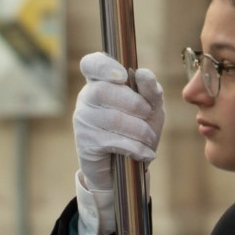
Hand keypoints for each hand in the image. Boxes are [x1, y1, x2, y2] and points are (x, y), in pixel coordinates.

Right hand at [73, 51, 165, 199]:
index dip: (104, 67)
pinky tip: (144, 153)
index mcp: (101, 81)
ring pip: (112, 118)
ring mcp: (83, 120)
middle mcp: (87, 97)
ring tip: (149, 138)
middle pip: (104, 91)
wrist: (127, 170)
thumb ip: (150, 90)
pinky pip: (111, 141)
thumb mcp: (151, 109)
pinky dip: (134, 147)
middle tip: (148, 113)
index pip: (91, 64)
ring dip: (138, 130)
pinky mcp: (85, 143)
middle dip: (134, 103)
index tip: (123, 76)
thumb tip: (143, 73)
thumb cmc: (137, 131)